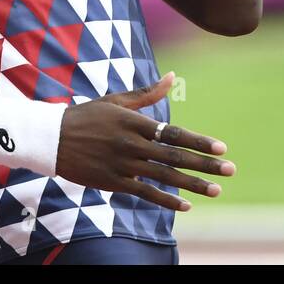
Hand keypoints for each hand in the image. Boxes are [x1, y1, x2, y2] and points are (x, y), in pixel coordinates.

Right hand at [55, 72, 235, 211]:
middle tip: (231, 169)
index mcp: (135, 122)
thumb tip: (173, 77)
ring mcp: (123, 165)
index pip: (174, 133)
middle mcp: (132, 144)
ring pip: (165, 177)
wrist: (52, 139)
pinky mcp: (114, 183)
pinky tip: (187, 207)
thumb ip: (147, 93)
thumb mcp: (116, 100)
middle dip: (206, 164)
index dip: (200, 141)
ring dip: (193, 185)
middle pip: (175, 156)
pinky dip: (167, 200)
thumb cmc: (87, 116)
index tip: (222, 147)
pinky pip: (146, 193)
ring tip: (216, 190)